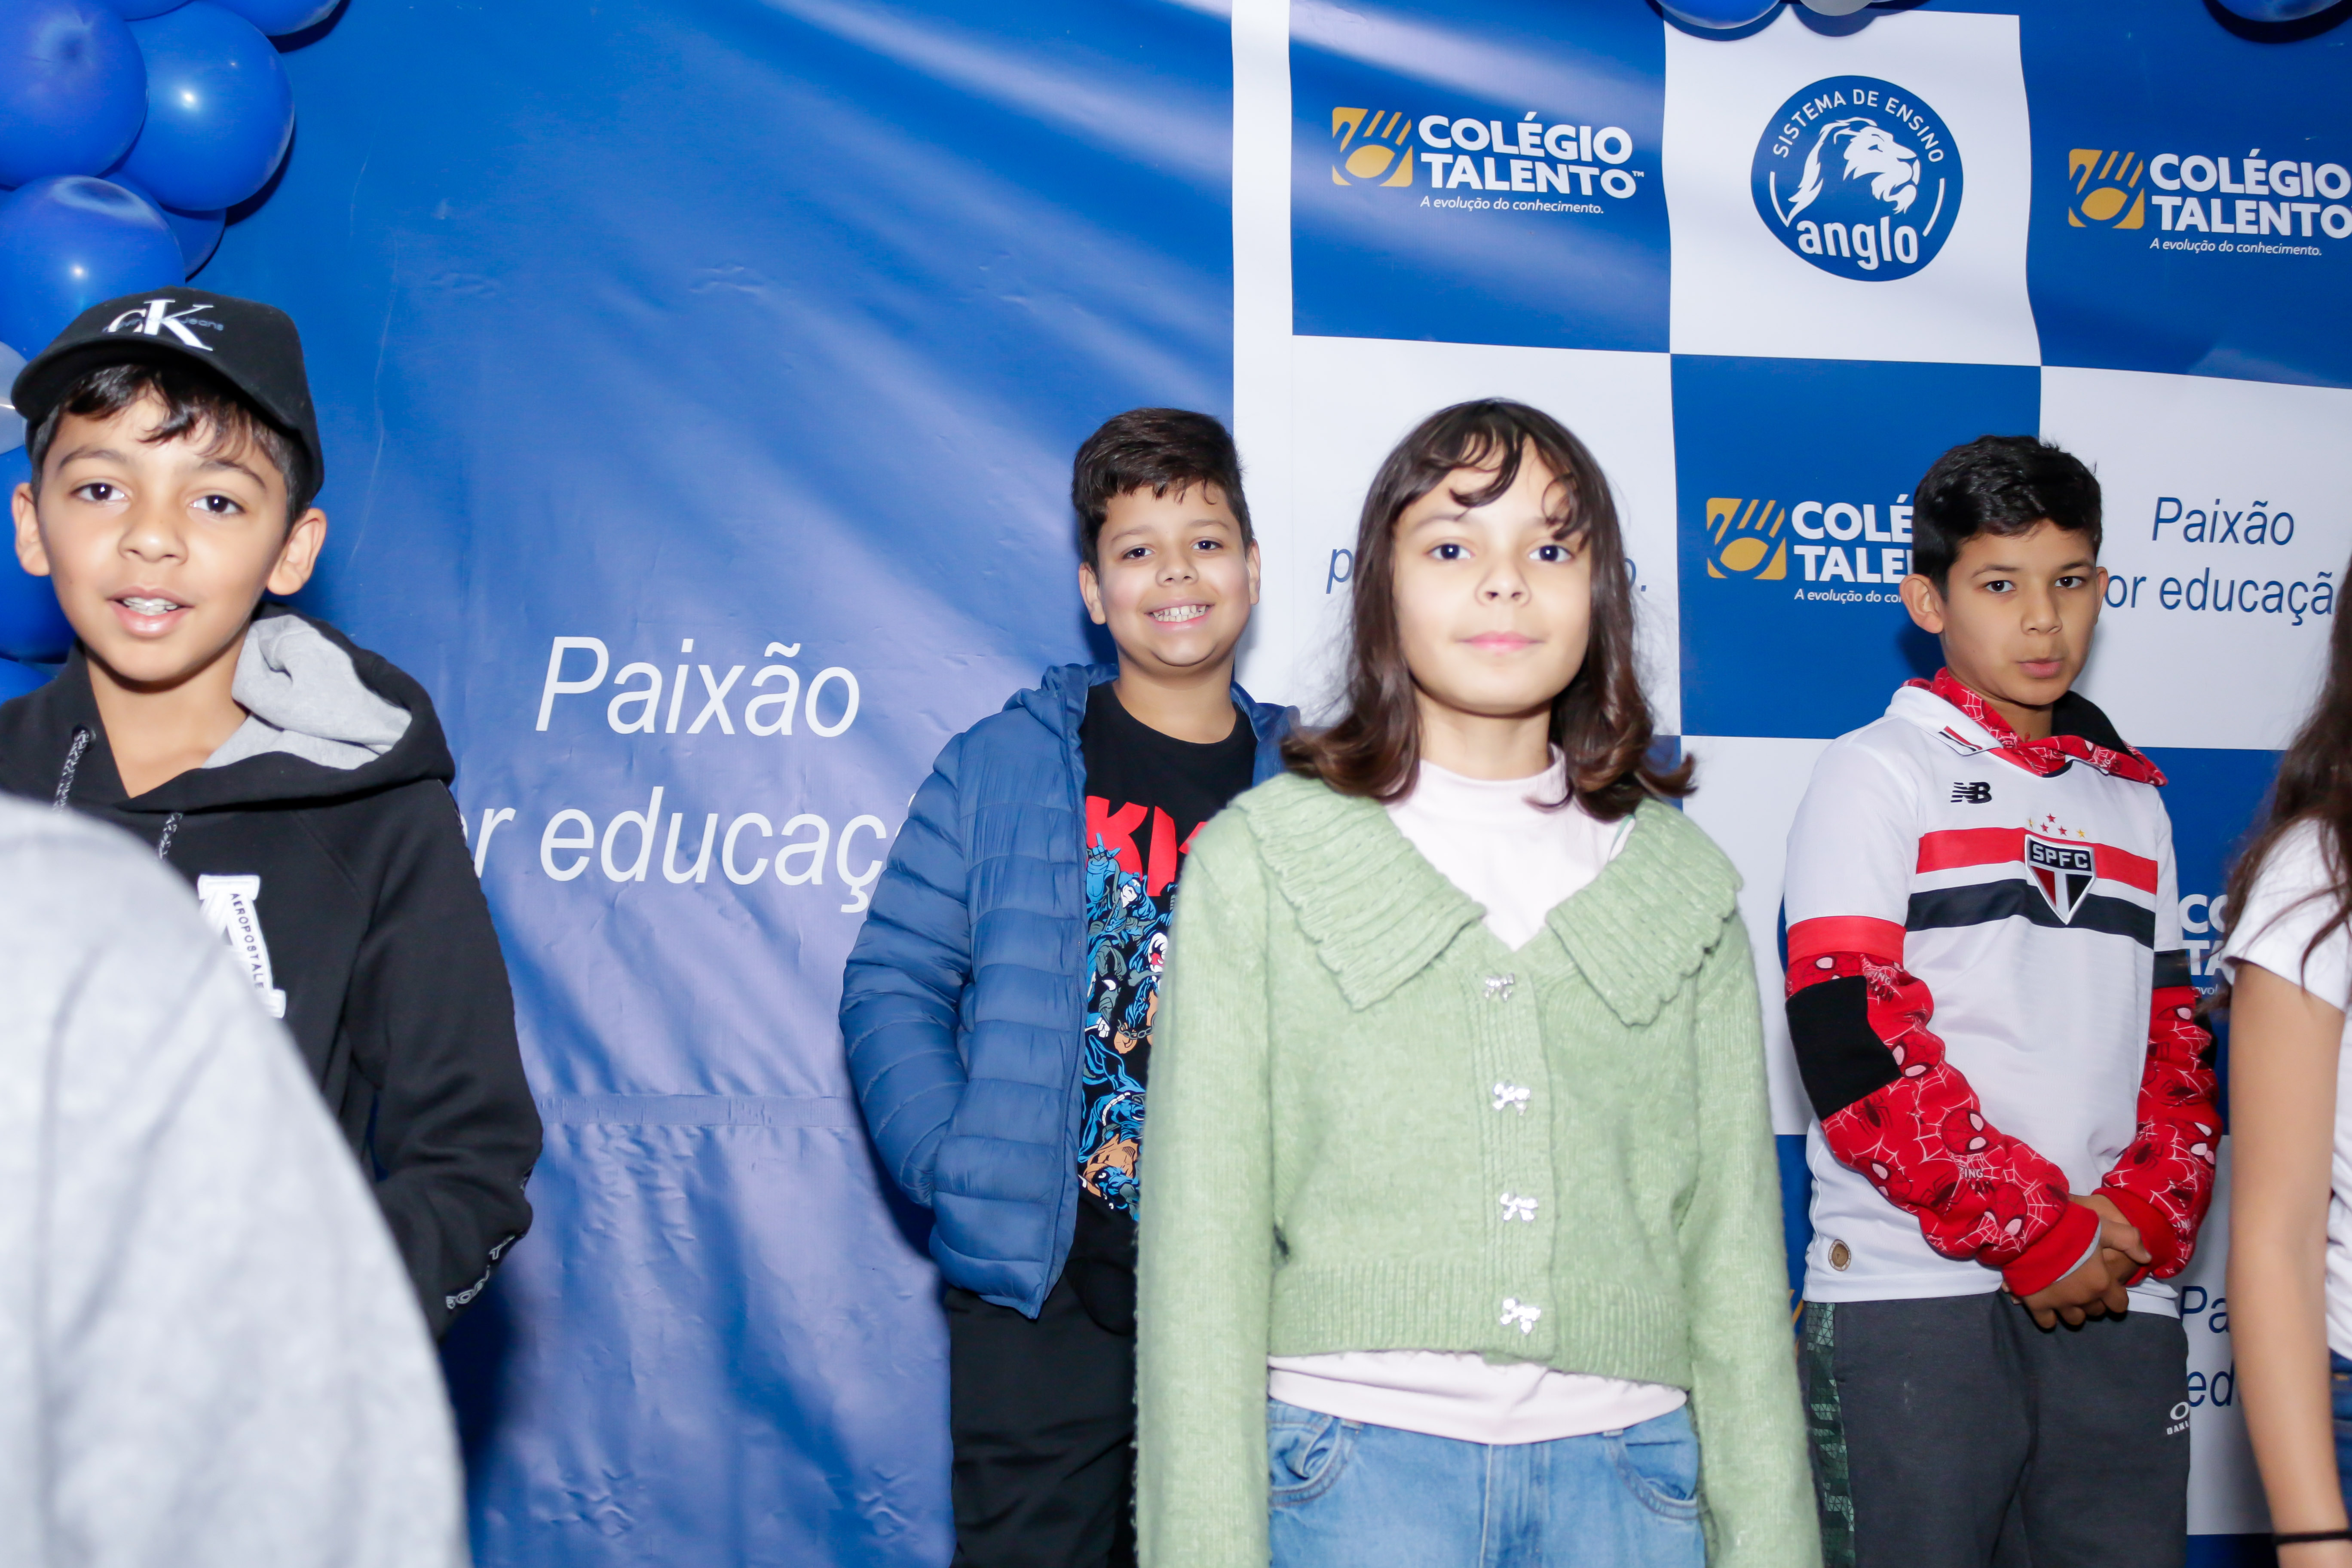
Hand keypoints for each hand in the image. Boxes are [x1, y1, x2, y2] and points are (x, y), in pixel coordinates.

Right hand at [2017, 1197, 2144, 1329]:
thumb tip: (2147, 1257)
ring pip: (2074, 1319)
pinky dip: (2049, 1317)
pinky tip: (2048, 1306)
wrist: (2029, 1230)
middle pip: (2095, 1312)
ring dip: (2074, 1311)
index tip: (2110, 1289)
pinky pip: (2047, 1321)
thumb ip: (2128, 1241)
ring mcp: (2059, 1303)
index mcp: (2102, 1282)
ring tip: (2068, 1298)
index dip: (2116, 1298)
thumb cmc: (2069, 1227)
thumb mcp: (2103, 1227)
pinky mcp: (2036, 1303)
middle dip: (2094, 1302)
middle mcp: (2083, 1298)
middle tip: (2086, 1288)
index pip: (2119, 1304)